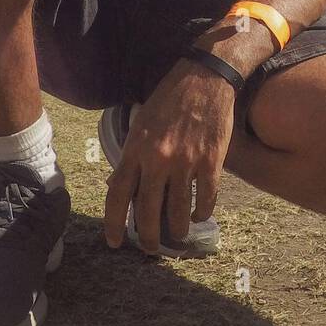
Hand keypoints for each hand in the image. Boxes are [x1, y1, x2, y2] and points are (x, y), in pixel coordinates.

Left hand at [104, 59, 235, 253]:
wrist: (205, 77)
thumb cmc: (169, 98)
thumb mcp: (141, 122)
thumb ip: (132, 154)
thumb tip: (120, 185)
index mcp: (136, 148)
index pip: (118, 195)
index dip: (114, 223)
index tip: (114, 241)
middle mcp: (158, 158)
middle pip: (148, 211)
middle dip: (148, 237)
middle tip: (151, 248)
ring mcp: (186, 161)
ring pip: (179, 211)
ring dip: (178, 230)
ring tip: (178, 235)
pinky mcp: (211, 161)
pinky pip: (206, 198)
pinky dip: (202, 212)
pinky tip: (200, 215)